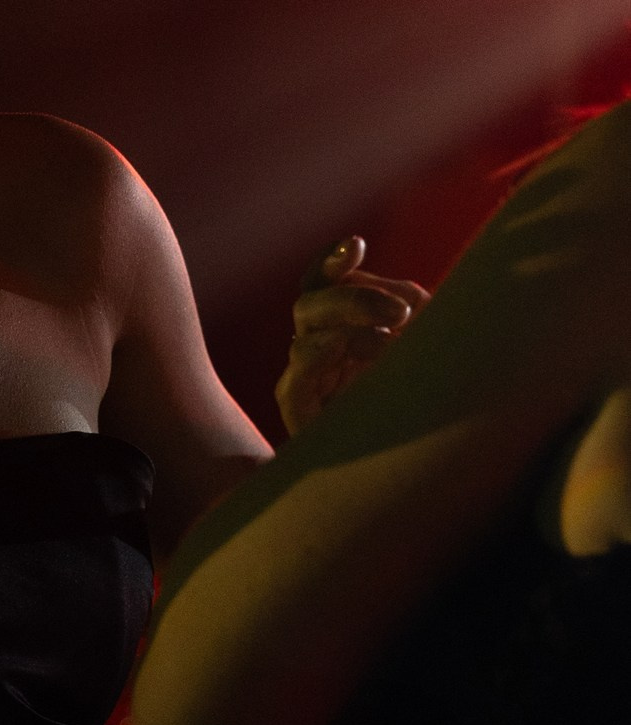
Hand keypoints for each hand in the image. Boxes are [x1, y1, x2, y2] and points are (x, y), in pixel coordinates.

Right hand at [275, 237, 429, 435]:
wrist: (421, 478)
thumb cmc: (430, 407)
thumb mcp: (427, 348)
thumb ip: (407, 313)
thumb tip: (398, 291)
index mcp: (344, 329)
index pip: (323, 285)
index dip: (332, 263)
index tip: (356, 246)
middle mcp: (321, 351)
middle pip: (312, 303)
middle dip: (355, 297)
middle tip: (403, 311)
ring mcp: (309, 382)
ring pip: (305, 334)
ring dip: (350, 326)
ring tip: (394, 340)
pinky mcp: (302, 415)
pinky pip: (294, 381)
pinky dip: (317, 358)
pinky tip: (354, 351)